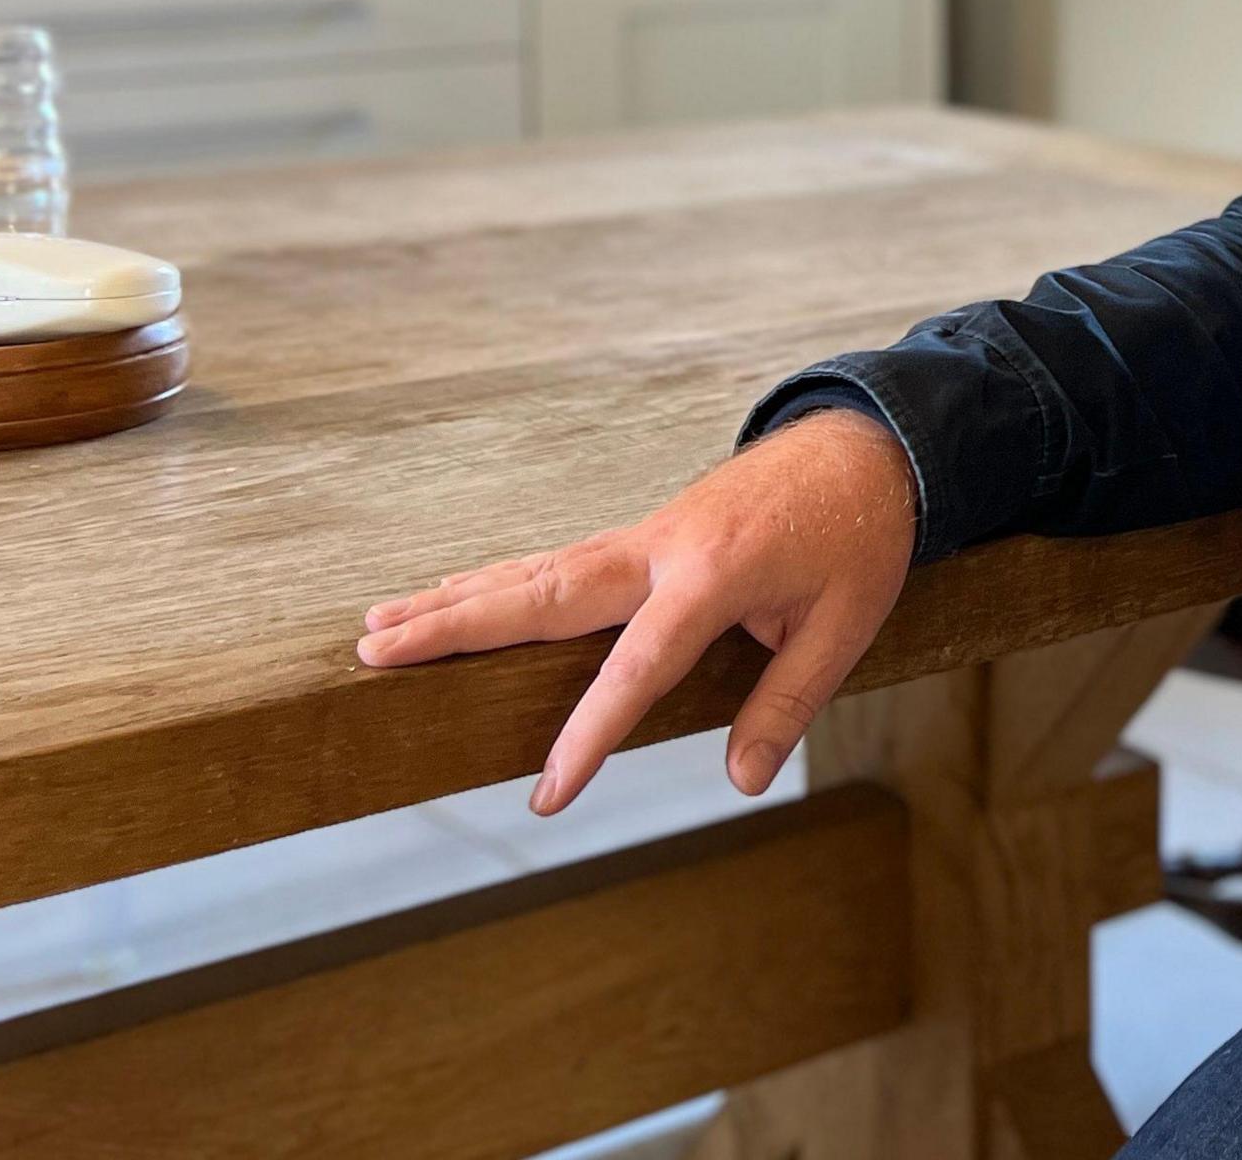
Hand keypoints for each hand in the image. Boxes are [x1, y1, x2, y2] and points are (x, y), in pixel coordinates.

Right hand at [353, 408, 918, 815]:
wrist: (868, 446)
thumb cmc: (861, 535)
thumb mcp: (845, 626)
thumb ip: (787, 703)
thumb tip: (741, 780)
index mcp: (713, 575)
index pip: (638, 666)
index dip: (589, 733)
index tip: (546, 794)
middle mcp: (659, 548)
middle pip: (542, 595)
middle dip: (456, 627)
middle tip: (373, 654)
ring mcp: (644, 535)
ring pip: (532, 571)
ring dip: (454, 599)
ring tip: (373, 628)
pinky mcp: (643, 534)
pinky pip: (554, 562)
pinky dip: (495, 581)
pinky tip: (451, 598)